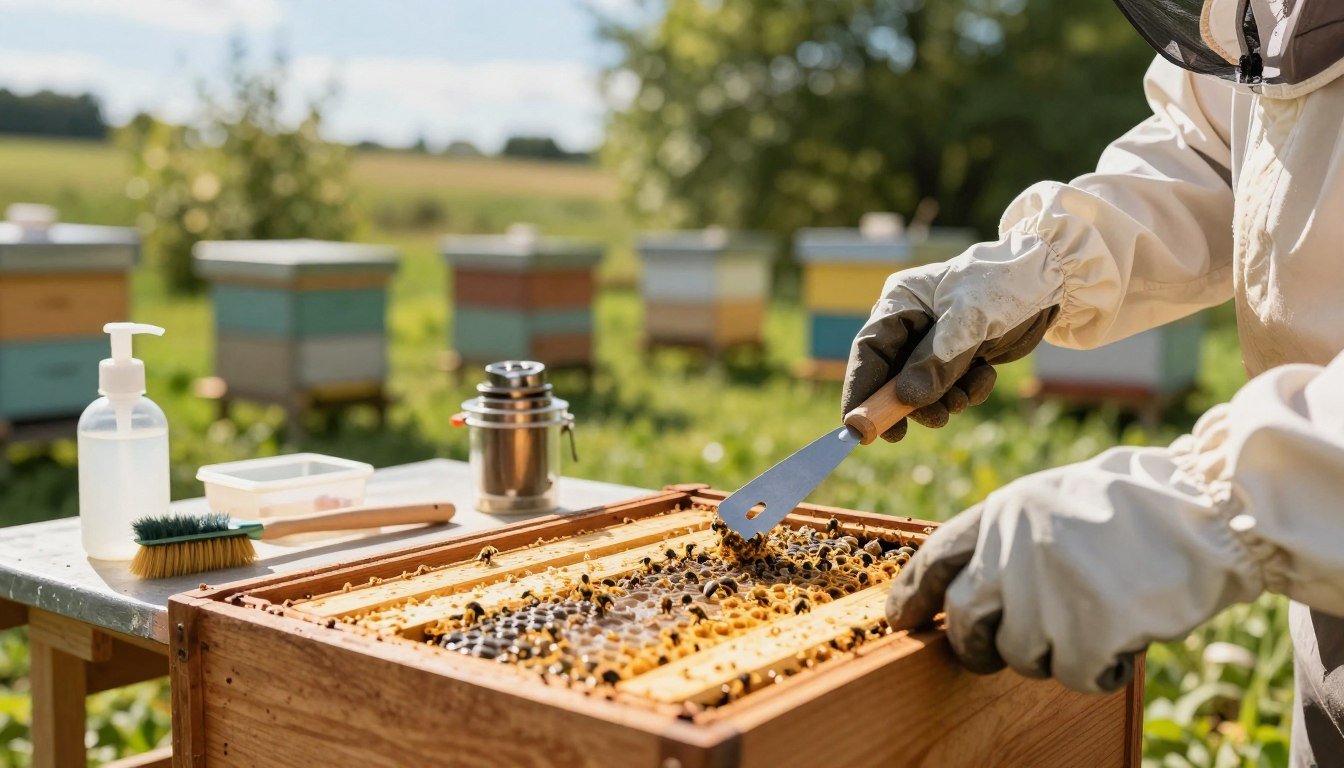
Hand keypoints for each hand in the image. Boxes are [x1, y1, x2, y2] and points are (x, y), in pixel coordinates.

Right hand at [841, 240, 1059, 441]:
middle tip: (933, 420)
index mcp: (901, 301)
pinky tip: (985, 376)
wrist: (1053, 281)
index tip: (859, 427)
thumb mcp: (970, 321)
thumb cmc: (1006, 285)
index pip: (869, 350)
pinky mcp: (959, 355)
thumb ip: (936, 361)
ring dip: (943, 400)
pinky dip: (967, 391)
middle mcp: (911, 323)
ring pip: (922, 387)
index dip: (861, 389)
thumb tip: (905, 401)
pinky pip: (950, 387)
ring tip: (965, 399)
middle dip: (910, 403)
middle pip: (892, 374)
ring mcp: (934, 341)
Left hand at [885, 443, 1263, 692]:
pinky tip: (1124, 637)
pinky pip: (1074, 675)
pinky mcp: (1086, 631)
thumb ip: (1007, 539)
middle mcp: (1012, 552)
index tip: (898, 619)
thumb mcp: (1049, 500)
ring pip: (1019, 655)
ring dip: (1051, 652)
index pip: (935, 559)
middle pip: (964, 619)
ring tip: (1093, 619)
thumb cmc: (1132, 507)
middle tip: (991, 654)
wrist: (1203, 510)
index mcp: (1002, 514)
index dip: (911, 594)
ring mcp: (1046, 593)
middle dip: (973, 646)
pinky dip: (1099, 668)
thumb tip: (967, 593)